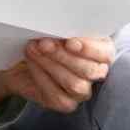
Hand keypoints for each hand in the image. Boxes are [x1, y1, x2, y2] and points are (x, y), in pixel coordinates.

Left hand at [0, 36, 114, 112]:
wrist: (23, 56)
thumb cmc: (46, 37)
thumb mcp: (57, 27)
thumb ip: (64, 27)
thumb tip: (59, 26)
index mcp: (102, 50)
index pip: (106, 53)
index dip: (90, 48)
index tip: (70, 42)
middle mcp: (96, 72)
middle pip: (89, 70)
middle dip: (64, 56)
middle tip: (44, 43)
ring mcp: (82, 90)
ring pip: (75, 84)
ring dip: (51, 65)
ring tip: (33, 49)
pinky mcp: (66, 103)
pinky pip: (58, 96)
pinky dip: (42, 77)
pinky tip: (32, 63)